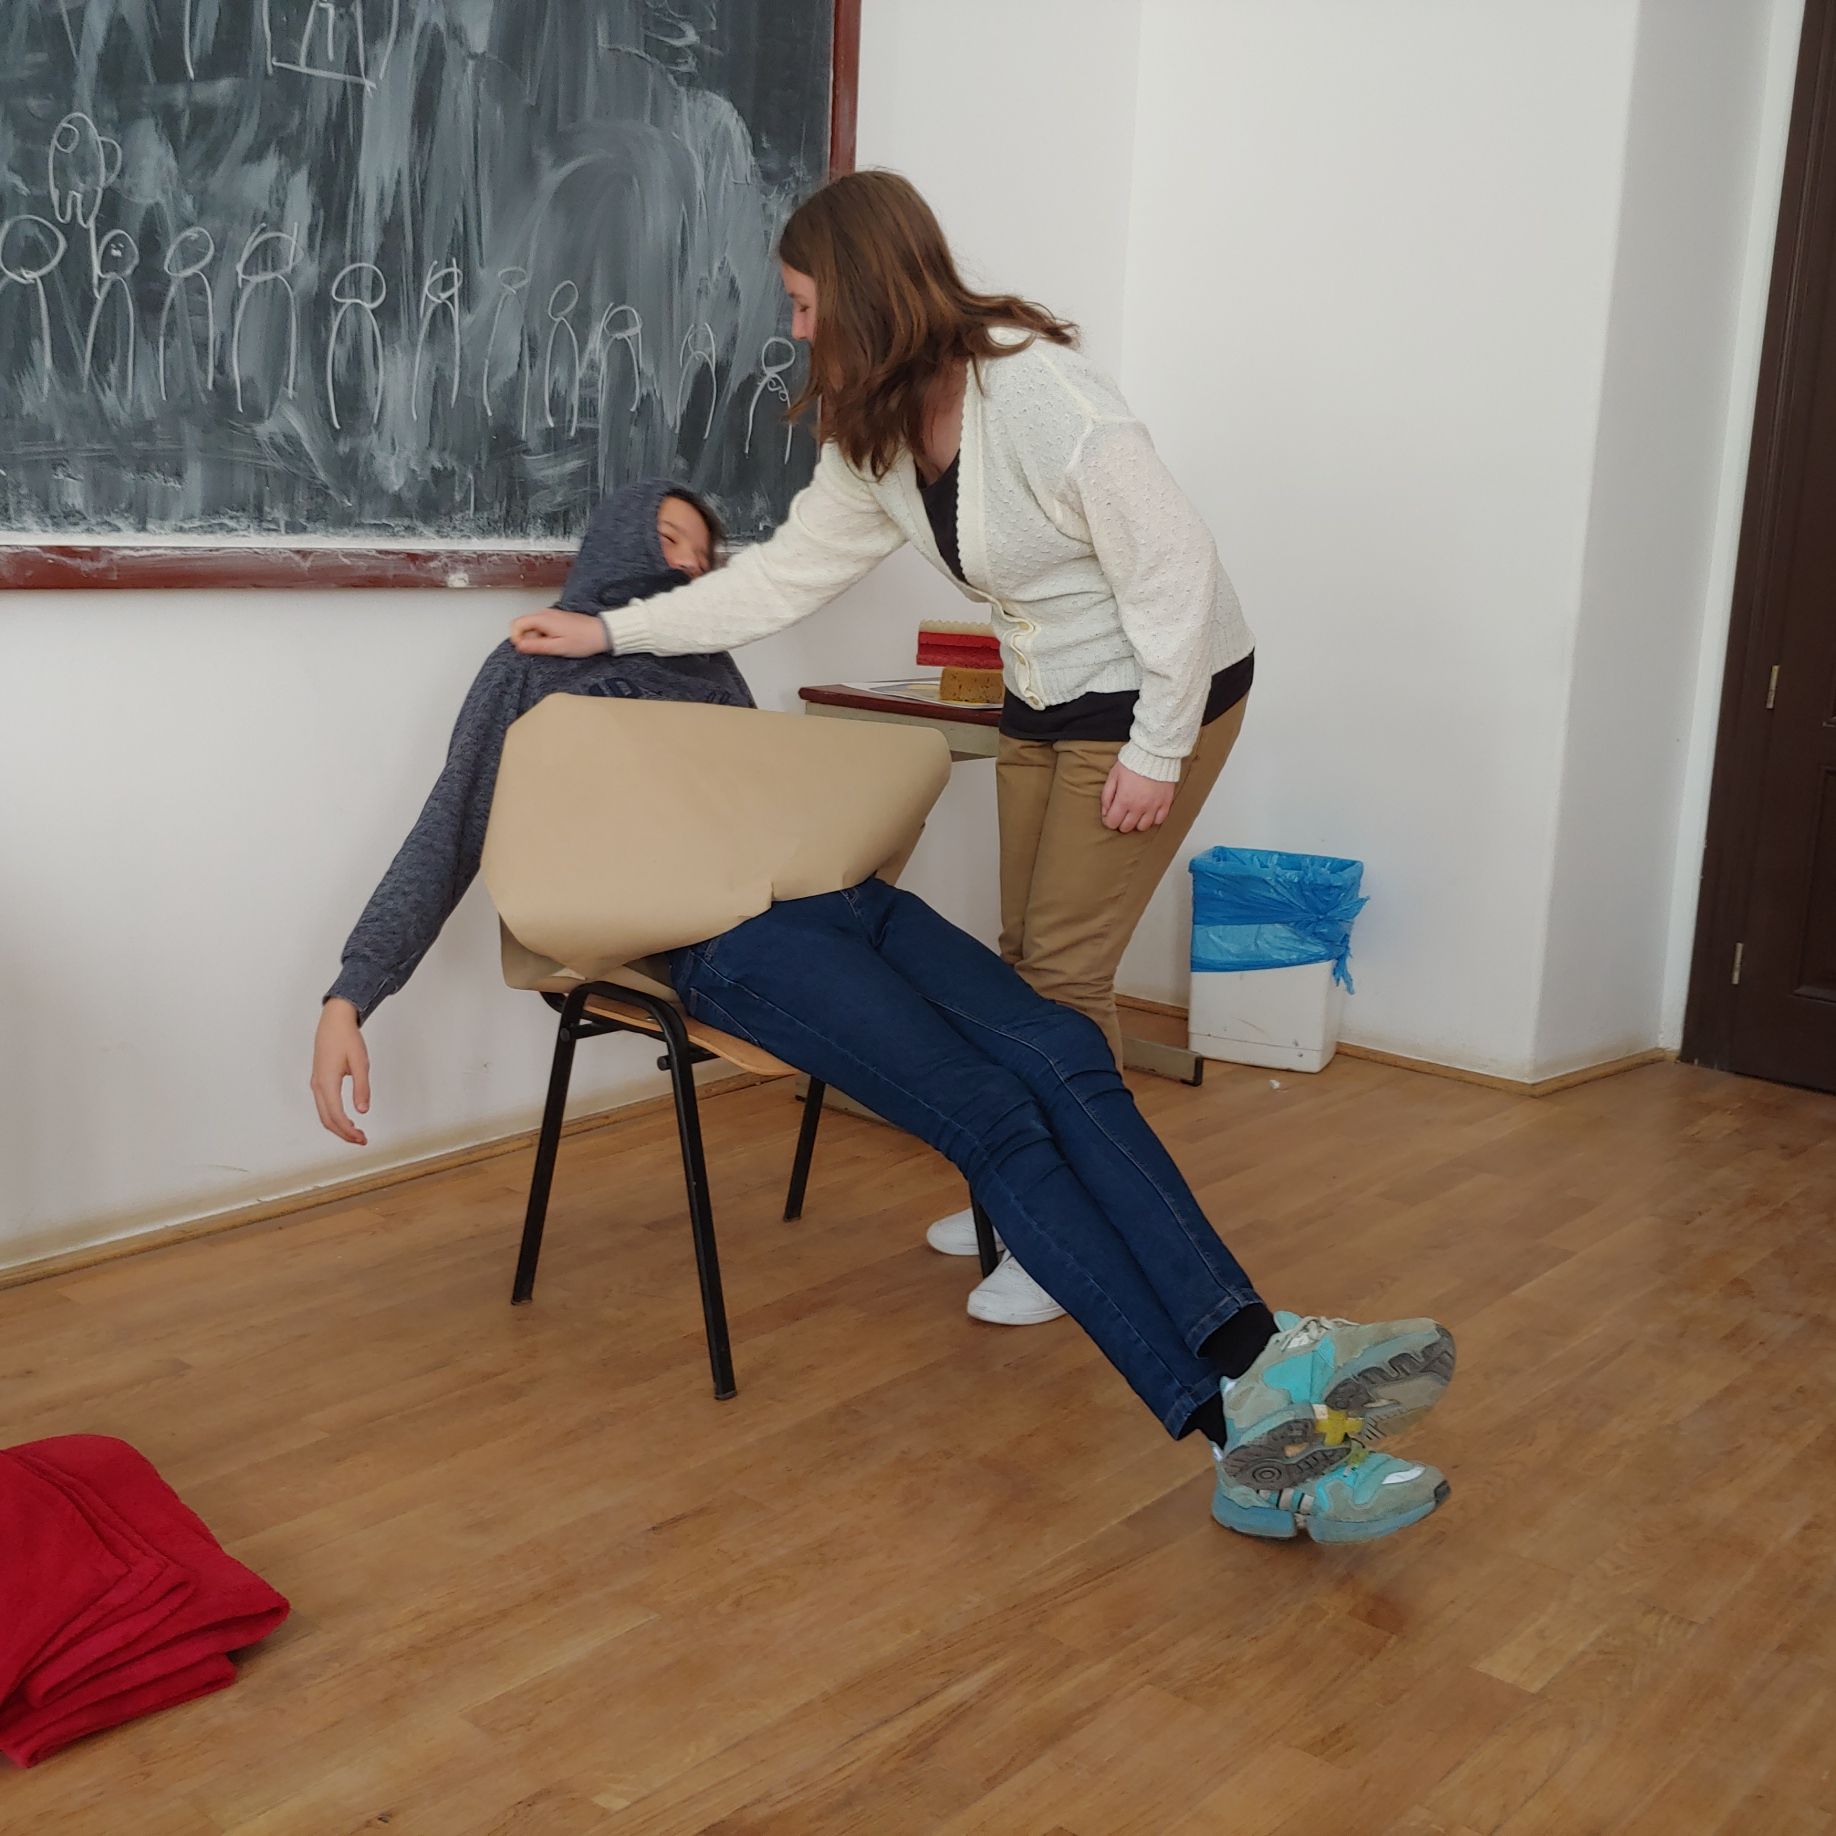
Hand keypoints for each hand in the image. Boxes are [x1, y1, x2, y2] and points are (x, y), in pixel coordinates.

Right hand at [311, 999, 371, 1145]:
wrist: (334, 1021)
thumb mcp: (360, 1062)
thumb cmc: (348, 1039)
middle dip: (344, 1134)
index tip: (362, 1139)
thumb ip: (362, 1087)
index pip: (336, 1115)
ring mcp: (316, 1083)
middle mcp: (318, 1086)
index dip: (348, 1131)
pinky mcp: (319, 1080)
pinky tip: (348, 1120)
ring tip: (357, 1133)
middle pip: (327, 1120)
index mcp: (327, 1082)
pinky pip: (324, 1105)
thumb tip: (363, 1110)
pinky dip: (334, 1117)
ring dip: (339, 1127)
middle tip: (362, 1140)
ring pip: (324, 1114)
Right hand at [509, 609, 609, 657]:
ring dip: (538, 638)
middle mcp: (544, 613)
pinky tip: (559, 641)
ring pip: (533, 627)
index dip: (516, 638)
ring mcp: (550, 614)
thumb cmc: (584, 640)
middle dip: (529, 639)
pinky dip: (546, 635)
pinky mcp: (556, 618)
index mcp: (542, 618)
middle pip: (524, 626)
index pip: (516, 624)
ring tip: (555, 645)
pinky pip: (542, 627)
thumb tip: (519, 646)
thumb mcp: (558, 647)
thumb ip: (536, 646)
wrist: (602, 633)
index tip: (526, 649)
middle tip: (546, 648)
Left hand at [1101, 761, 1178, 833]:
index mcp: (1124, 800)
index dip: (1108, 820)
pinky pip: (1159, 820)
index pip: (1112, 823)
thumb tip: (1105, 812)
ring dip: (1136, 823)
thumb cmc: (1132, 762)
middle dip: (1120, 823)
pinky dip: (1152, 819)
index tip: (1109, 815)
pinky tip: (1148, 812)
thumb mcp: (1113, 776)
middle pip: (1126, 827)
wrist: (1154, 752)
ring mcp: (1153, 806)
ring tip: (1135, 814)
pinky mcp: (1165, 803)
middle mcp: (1139, 807)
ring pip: (1143, 827)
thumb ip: (1106, 796)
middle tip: (1121, 814)